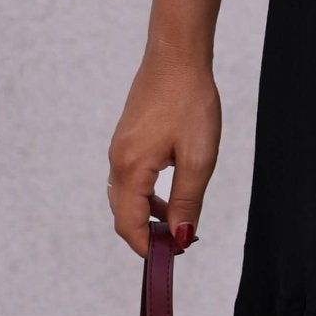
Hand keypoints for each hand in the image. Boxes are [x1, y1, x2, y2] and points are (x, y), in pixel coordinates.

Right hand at [106, 44, 221, 257]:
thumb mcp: (198, 158)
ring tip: (180, 225)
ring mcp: (119, 149)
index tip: (173, 258)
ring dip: (148, 216)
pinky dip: (147, 196)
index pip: (128, 224)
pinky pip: (131, 179)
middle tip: (180, 244)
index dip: (147, 247)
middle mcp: (117, 161)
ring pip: (126, 197)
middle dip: (147, 235)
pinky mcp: (127, 140)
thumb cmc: (190, 103)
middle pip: (122, 214)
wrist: (176, 57)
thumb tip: (181, 238)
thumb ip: (187, 201)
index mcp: (131, 168)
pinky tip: (170, 197)